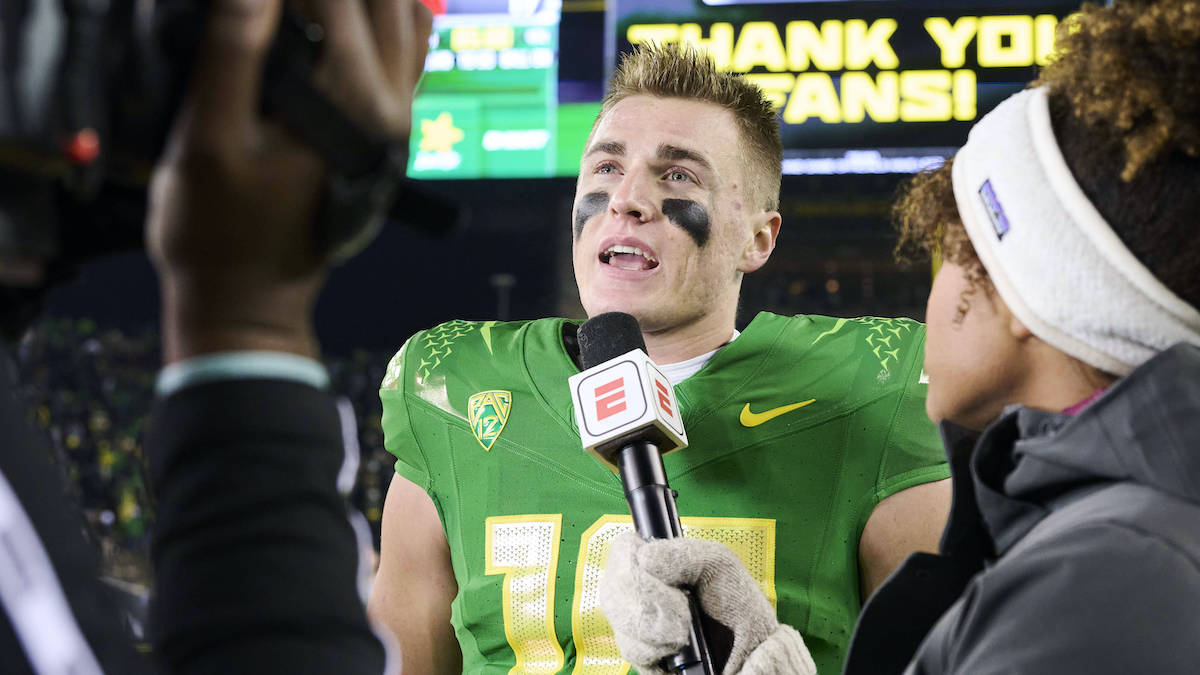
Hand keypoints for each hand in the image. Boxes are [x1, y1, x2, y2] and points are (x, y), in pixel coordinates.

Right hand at [147, 0, 430, 361]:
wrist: (249, 300)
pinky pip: (406, 56)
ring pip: (406, 20)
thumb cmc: (217, 230)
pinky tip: (338, 19)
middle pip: (384, 1)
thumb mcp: (207, 140)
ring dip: (364, 1)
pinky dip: (382, 22)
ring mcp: (397, 121)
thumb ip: (232, 55)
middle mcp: (391, 108)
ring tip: (311, 6)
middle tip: (279, 4)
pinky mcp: (387, 132)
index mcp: (352, 103)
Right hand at [599, 533, 816, 674]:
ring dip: (657, 629)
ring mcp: (634, 621)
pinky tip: (674, 648)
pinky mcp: (639, 652)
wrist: (748, 650)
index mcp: (654, 561)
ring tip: (684, 632)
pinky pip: (630, 650)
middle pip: (615, 587)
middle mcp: (637, 588)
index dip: (636, 565)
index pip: (623, 550)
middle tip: (684, 612)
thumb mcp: (718, 564)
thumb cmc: (735, 603)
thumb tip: (645, 558)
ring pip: (620, 621)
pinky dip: (656, 650)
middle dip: (652, 602)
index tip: (668, 580)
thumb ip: (682, 554)